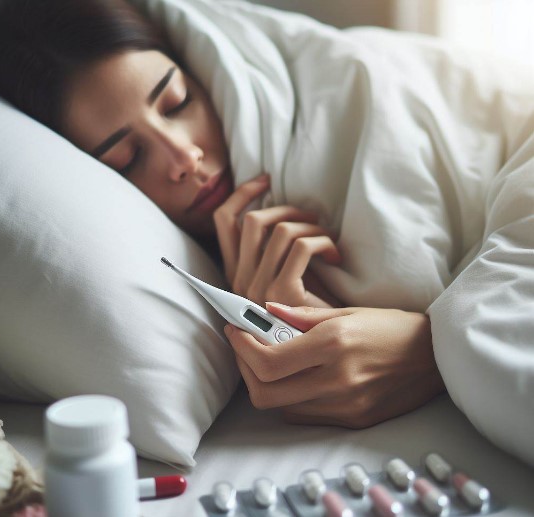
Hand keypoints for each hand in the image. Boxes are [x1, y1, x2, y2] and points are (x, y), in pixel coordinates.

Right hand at [213, 174, 340, 307]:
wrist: (320, 348)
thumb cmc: (307, 309)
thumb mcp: (282, 274)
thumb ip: (272, 250)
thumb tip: (280, 212)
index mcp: (235, 273)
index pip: (224, 221)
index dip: (243, 194)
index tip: (265, 181)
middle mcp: (240, 279)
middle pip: (254, 220)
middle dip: (286, 208)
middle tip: (309, 215)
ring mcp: (259, 287)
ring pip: (282, 230)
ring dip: (311, 226)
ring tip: (326, 237)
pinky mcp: (282, 292)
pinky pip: (304, 246)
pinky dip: (324, 242)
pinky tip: (335, 255)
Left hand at [224, 303, 445, 427]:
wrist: (434, 357)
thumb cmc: (390, 327)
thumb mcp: (346, 312)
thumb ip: (301, 316)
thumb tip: (264, 312)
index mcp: (333, 345)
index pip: (267, 361)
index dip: (242, 348)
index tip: (235, 331)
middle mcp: (336, 380)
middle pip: (264, 394)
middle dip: (245, 370)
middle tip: (246, 349)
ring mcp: (344, 406)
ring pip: (280, 407)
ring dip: (265, 383)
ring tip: (270, 360)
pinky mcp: (352, 421)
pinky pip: (304, 415)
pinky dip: (289, 397)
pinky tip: (296, 377)